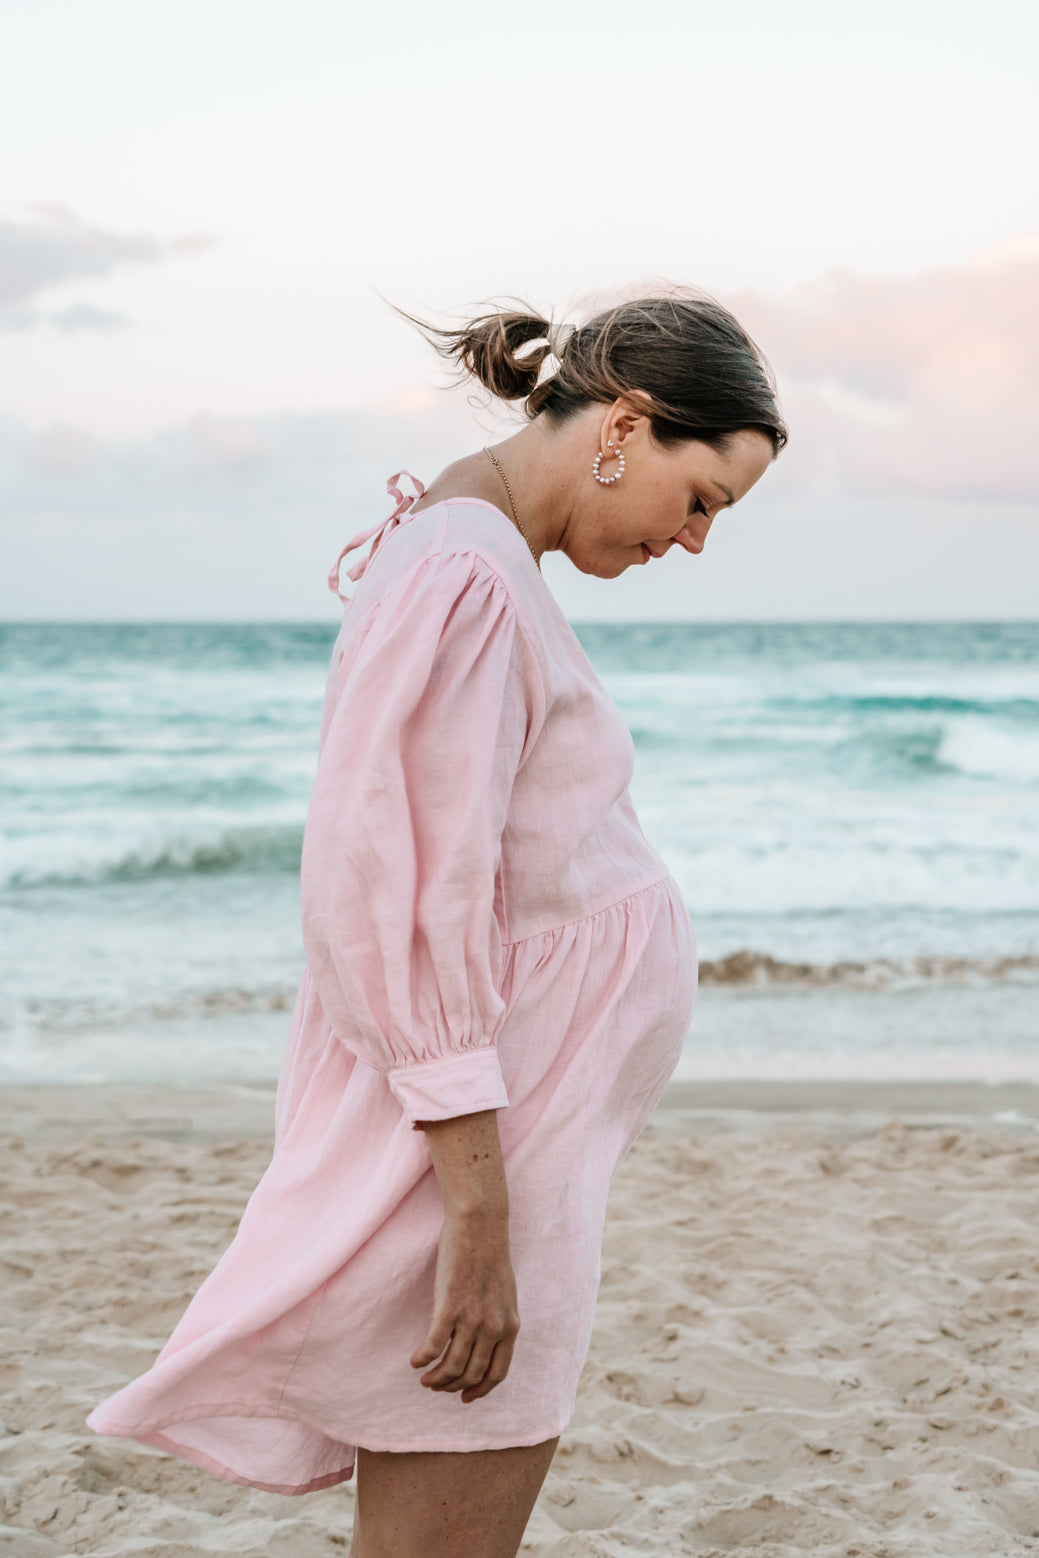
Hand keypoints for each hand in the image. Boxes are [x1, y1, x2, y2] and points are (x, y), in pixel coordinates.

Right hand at [410, 1205, 519, 1402]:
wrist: (481, 1225)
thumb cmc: (490, 1255)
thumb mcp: (505, 1294)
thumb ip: (499, 1320)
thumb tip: (486, 1342)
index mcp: (510, 1326)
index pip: (497, 1373)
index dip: (479, 1390)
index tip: (465, 1397)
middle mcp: (494, 1327)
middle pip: (470, 1374)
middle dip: (451, 1386)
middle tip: (436, 1386)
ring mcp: (472, 1319)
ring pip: (451, 1366)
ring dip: (435, 1379)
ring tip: (424, 1378)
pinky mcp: (449, 1306)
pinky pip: (433, 1346)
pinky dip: (422, 1359)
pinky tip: (415, 1360)